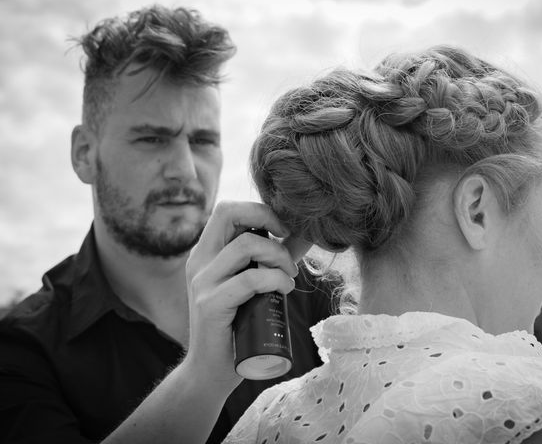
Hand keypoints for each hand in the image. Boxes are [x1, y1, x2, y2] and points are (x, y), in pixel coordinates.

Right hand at [182, 201, 299, 391]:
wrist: (210, 371)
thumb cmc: (237, 326)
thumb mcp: (250, 286)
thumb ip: (268, 261)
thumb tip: (303, 237)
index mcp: (206, 252)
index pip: (227, 210)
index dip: (259, 210)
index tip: (284, 230)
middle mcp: (199, 261)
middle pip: (229, 213)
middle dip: (268, 219)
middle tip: (288, 245)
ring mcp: (202, 282)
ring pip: (246, 245)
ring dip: (279, 256)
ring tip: (289, 277)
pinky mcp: (210, 305)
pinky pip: (249, 279)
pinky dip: (274, 280)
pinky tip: (284, 290)